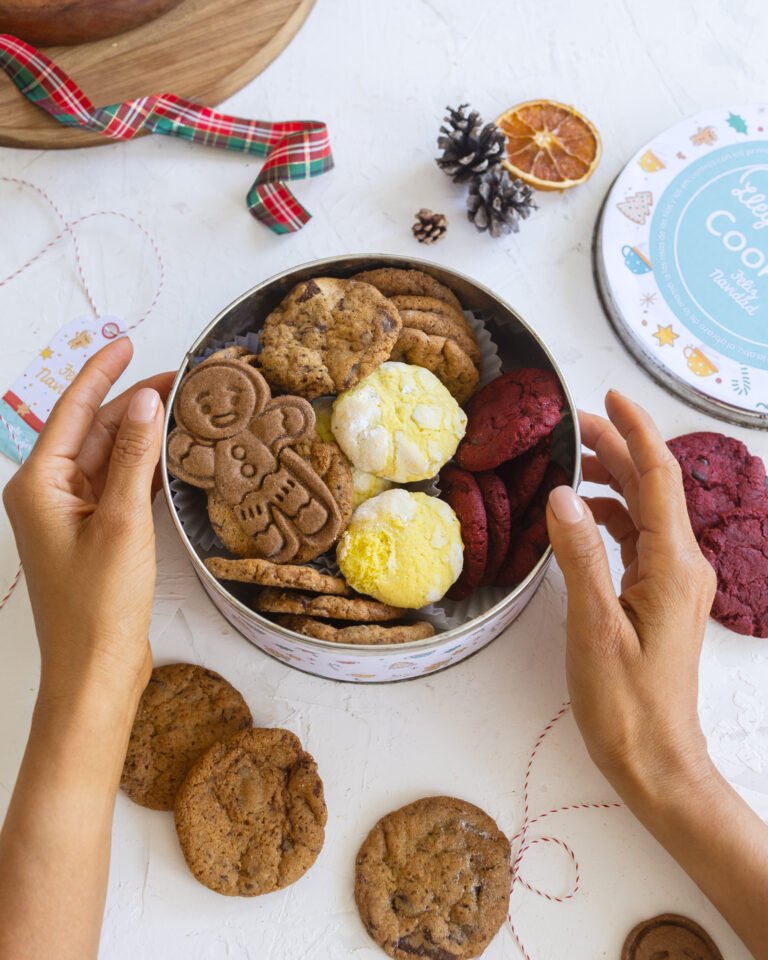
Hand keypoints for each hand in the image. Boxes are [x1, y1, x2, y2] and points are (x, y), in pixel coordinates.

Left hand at [3, 339, 173, 707]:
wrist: (96, 670)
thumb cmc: (99, 605)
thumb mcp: (121, 521)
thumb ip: (133, 456)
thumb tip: (145, 400)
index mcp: (38, 484)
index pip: (71, 410)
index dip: (101, 371)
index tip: (126, 341)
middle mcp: (48, 494)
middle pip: (92, 430)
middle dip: (132, 402)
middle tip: (181, 381)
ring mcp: (71, 515)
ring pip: (108, 457)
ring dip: (141, 435)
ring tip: (184, 411)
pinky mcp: (94, 534)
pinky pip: (118, 486)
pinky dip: (144, 468)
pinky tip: (173, 456)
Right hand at [545, 390, 716, 799]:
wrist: (658, 760)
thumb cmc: (626, 703)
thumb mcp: (594, 627)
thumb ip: (580, 555)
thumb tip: (564, 494)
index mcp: (673, 565)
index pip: (658, 478)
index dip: (635, 431)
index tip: (609, 396)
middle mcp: (684, 566)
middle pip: (653, 489)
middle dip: (618, 448)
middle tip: (573, 423)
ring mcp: (676, 583)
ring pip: (646, 513)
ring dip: (614, 481)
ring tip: (573, 462)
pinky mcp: (662, 599)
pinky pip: (640, 541)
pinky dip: (612, 518)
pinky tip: (583, 518)